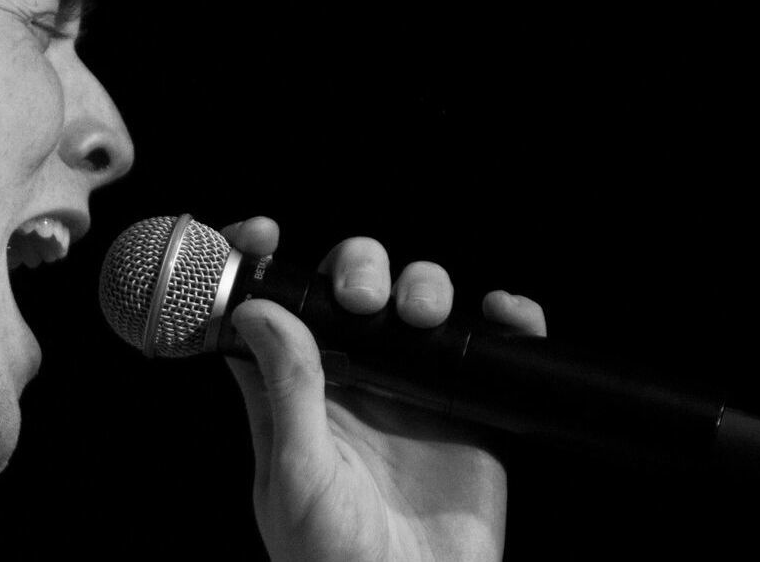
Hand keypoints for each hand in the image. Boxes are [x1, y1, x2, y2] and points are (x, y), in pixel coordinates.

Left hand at [220, 217, 547, 561]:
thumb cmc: (331, 559)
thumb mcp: (297, 473)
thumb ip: (286, 390)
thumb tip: (258, 310)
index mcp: (287, 392)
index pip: (264, 309)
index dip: (255, 262)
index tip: (263, 231)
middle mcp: (347, 381)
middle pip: (346, 289)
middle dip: (358, 267)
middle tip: (363, 297)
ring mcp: (409, 390)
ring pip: (415, 303)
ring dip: (424, 284)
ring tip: (424, 314)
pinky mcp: (468, 408)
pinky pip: (489, 344)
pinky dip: (504, 317)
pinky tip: (503, 312)